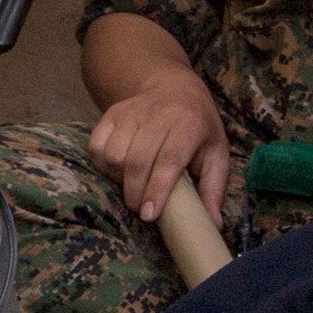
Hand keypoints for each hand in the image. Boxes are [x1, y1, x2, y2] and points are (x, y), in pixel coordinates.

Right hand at [87, 68, 230, 224]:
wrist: (174, 87)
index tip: (149, 215)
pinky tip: (116, 171)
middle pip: (137, 160)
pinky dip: (101, 164)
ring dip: (118, 179)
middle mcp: (158, 115)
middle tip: (140, 209)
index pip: (169, 160)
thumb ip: (213, 188)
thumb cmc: (198, 128)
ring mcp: (131, 112)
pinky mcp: (111, 113)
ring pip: (114, 154)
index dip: (158, 189)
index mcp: (189, 124)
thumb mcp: (216, 153)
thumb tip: (213, 225)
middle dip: (135, 192)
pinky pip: (96, 144)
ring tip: (131, 188)